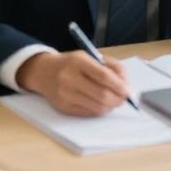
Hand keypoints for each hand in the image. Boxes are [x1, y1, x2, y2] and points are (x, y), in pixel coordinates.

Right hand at [16, 50, 130, 116]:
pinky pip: (89, 113)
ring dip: (110, 106)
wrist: (43, 71)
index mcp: (77, 61)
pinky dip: (99, 109)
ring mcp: (65, 94)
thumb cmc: (71, 63)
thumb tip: (127, 87)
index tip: (128, 91)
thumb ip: (109, 67)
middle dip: (118, 99)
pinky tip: (98, 102)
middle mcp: (69, 78)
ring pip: (98, 108)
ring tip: (112, 100)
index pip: (103, 76)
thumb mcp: (88, 56)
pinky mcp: (64, 108)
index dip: (119, 86)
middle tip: (123, 99)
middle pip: (102, 95)